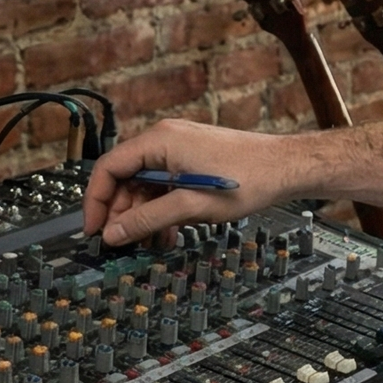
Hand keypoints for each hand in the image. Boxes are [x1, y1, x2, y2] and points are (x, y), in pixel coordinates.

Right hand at [82, 119, 306, 246]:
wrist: (287, 168)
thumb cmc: (249, 178)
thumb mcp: (191, 205)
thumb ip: (147, 220)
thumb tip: (114, 234)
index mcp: (160, 141)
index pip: (108, 168)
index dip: (96, 201)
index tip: (94, 230)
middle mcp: (166, 140)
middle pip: (126, 178)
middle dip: (122, 213)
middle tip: (122, 243)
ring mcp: (181, 149)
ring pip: (146, 186)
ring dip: (143, 215)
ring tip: (147, 243)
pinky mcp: (193, 161)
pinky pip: (165, 186)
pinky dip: (162, 209)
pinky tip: (166, 233)